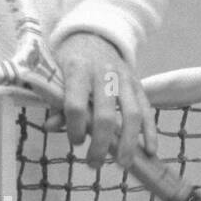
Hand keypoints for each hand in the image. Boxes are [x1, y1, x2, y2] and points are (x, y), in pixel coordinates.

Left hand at [53, 33, 155, 168]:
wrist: (94, 36)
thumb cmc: (71, 60)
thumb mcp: (57, 75)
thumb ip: (57, 102)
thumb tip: (50, 127)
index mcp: (77, 69)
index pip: (75, 104)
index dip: (75, 127)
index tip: (75, 141)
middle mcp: (103, 73)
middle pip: (105, 114)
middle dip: (101, 144)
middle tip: (94, 164)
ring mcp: (124, 78)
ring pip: (131, 114)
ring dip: (128, 143)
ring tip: (122, 164)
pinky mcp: (138, 83)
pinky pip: (147, 109)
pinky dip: (150, 131)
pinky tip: (149, 151)